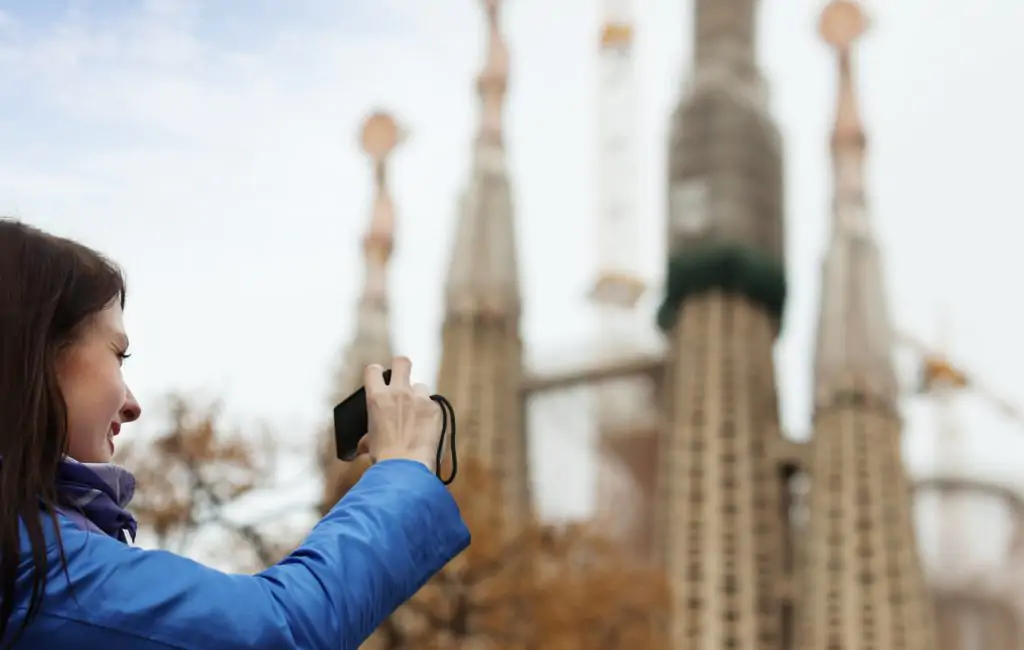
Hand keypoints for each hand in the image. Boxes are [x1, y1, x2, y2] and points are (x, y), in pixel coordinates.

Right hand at [357, 357, 441, 472]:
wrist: (405, 467)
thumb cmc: (384, 457)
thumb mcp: (369, 442)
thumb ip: (368, 435)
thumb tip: (364, 443)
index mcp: (377, 397)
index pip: (373, 370)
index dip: (376, 373)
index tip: (380, 379)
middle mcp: (398, 392)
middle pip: (402, 362)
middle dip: (401, 366)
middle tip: (402, 378)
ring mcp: (419, 399)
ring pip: (420, 386)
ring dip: (418, 397)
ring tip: (416, 415)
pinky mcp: (435, 409)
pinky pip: (433, 404)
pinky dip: (429, 414)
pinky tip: (426, 428)